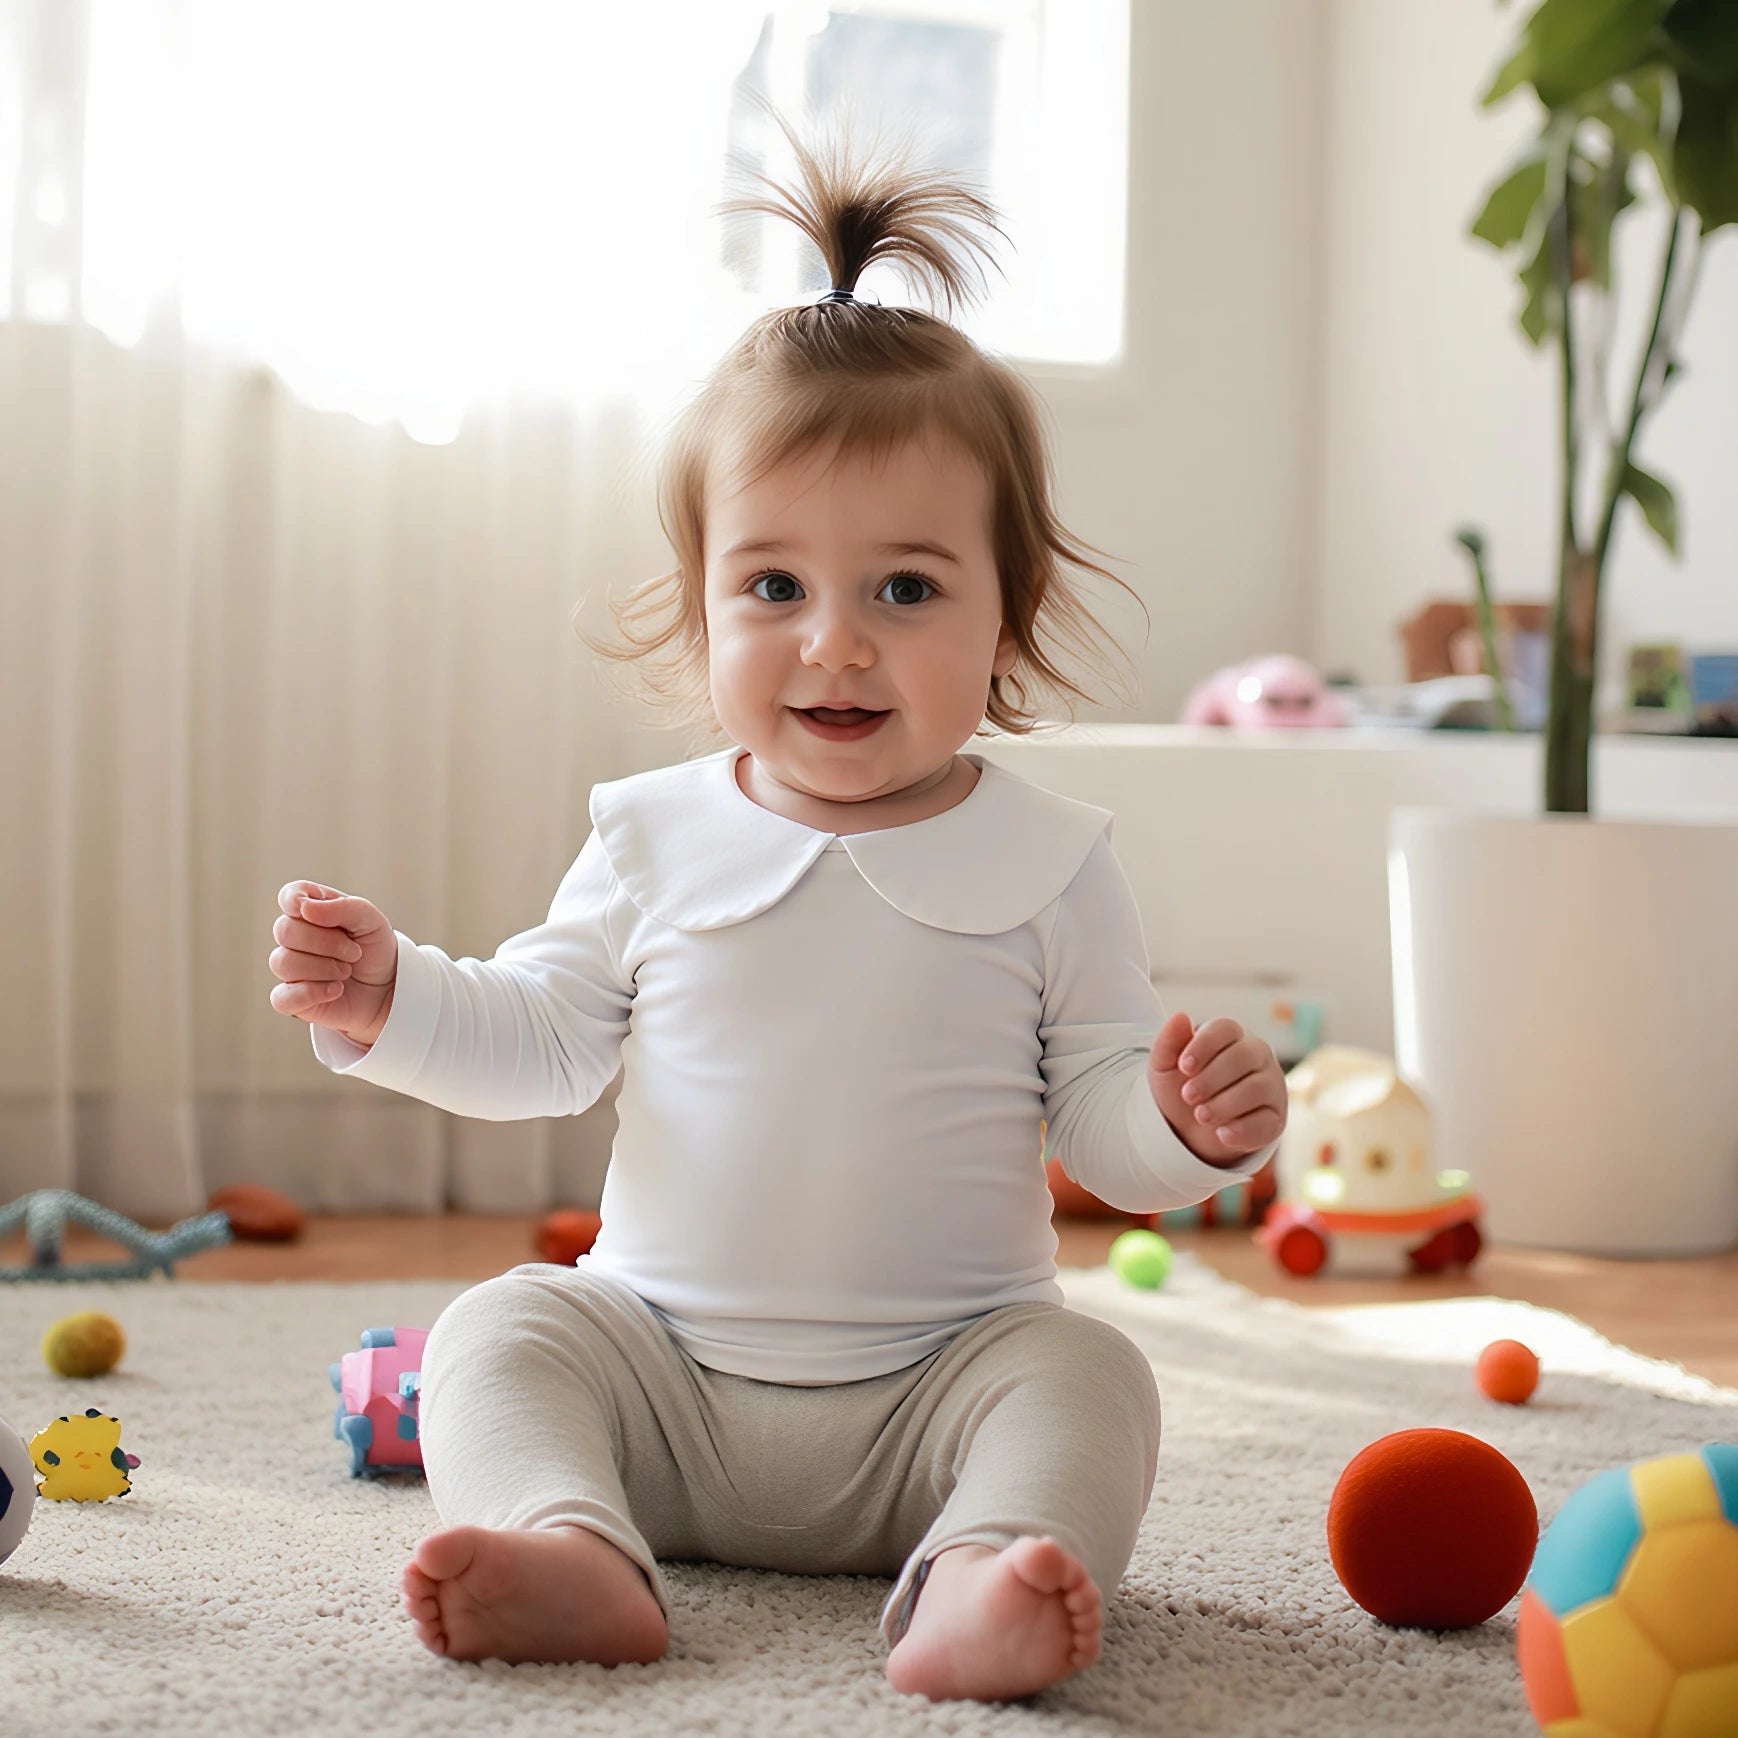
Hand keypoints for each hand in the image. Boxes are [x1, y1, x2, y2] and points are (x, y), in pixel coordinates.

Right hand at [269, 881, 396, 1046]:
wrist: (388, 989)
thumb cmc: (375, 950)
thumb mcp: (372, 922)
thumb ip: (343, 907)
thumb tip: (305, 907)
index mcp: (312, 911)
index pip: (289, 896)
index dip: (294, 900)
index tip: (310, 909)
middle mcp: (294, 938)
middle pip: (285, 931)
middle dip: (326, 942)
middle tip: (355, 953)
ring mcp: (289, 969)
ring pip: (283, 962)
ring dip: (324, 968)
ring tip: (346, 971)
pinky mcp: (290, 999)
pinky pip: (282, 997)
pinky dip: (312, 993)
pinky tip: (335, 990)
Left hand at [1148, 1011, 1286, 1166]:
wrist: (1189, 1132)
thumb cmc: (1180, 1089)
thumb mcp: (1164, 1068)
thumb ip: (1168, 1042)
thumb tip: (1180, 1016)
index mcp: (1230, 1037)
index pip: (1225, 1029)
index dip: (1204, 1045)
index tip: (1184, 1067)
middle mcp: (1257, 1056)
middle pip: (1243, 1056)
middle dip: (1211, 1078)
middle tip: (1188, 1096)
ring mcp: (1271, 1086)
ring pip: (1256, 1088)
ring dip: (1224, 1104)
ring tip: (1201, 1115)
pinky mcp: (1275, 1118)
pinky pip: (1266, 1122)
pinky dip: (1242, 1130)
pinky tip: (1221, 1134)